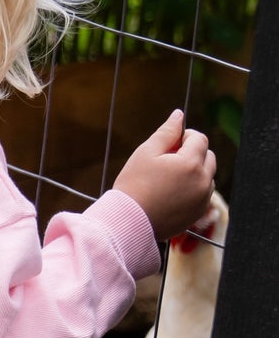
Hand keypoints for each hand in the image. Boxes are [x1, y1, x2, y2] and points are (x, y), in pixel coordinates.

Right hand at [114, 110, 216, 242]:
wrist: (129, 222)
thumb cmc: (134, 185)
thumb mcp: (146, 152)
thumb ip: (166, 132)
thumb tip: (179, 115)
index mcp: (191, 163)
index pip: (199, 138)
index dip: (184, 137)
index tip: (169, 145)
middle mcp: (203, 181)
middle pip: (208, 156)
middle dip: (192, 153)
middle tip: (167, 161)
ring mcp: (203, 199)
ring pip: (207, 175)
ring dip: (194, 172)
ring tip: (167, 180)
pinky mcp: (199, 213)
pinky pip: (203, 194)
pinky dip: (193, 189)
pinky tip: (170, 193)